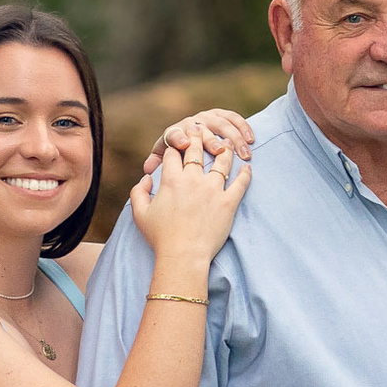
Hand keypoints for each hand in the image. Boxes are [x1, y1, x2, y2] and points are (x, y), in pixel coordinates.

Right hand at [128, 138, 248, 270]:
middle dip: (199, 137)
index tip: (180, 141)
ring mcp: (213, 190)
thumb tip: (146, 179)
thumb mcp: (140, 213)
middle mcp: (193, 180)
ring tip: (228, 143)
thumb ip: (139, 192)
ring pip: (222, 162)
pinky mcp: (228, 203)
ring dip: (225, 150)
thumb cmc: (160, 237)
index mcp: (171, 180)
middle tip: (203, 130)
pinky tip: (248, 167)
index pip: (173, 153)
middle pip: (197, 151)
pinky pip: (240, 183)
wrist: (183, 255)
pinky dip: (245, 174)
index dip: (175, 145)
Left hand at [145, 109, 255, 175]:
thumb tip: (148, 170)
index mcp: (175, 133)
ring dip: (234, 137)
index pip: (174, 134)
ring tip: (245, 153)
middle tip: (220, 151)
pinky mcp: (222, 116)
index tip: (185, 144)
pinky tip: (251, 139)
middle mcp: (191, 122)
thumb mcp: (164, 158)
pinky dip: (244, 127)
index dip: (178, 137)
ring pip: (222, 123)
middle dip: (211, 139)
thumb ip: (157, 163)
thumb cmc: (176, 153)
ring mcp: (208, 117)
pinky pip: (234, 118)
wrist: (187, 135)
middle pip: (202, 129)